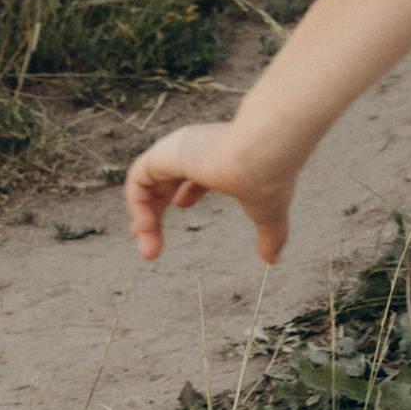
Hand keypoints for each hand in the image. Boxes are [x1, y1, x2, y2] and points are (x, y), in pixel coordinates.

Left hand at [128, 120, 299, 267]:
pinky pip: (138, 178)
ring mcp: (181, 149)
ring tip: (150, 249)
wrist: (264, 149)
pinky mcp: (166, 152)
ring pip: (149, 181)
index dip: (184, 192)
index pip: (195, 172)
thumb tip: (274, 260)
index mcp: (221, 157)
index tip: (180, 209)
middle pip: (166, 180)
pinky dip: (137, 204)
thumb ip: (270, 235)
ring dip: (144, 216)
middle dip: (156, 214)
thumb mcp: (269, 212)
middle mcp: (198, 149)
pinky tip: (147, 228)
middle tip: (151, 249)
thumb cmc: (270, 177)